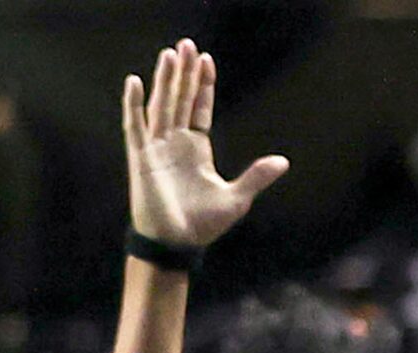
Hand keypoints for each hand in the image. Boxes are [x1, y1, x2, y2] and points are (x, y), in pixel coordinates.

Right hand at [121, 41, 286, 249]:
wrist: (177, 242)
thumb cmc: (203, 224)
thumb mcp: (236, 198)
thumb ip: (256, 176)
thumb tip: (283, 161)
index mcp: (197, 149)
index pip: (199, 109)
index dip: (202, 85)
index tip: (206, 60)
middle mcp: (175, 143)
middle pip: (179, 99)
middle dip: (183, 73)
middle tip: (186, 45)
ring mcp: (156, 147)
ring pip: (160, 105)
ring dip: (164, 80)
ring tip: (169, 54)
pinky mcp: (141, 157)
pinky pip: (135, 125)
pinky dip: (134, 104)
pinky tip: (135, 81)